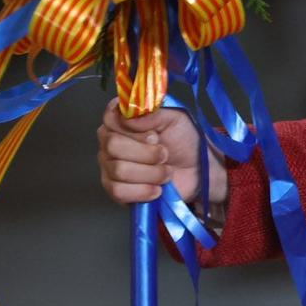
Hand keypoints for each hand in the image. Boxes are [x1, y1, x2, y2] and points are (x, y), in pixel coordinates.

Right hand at [96, 99, 228, 209]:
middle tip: (165, 154)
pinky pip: (118, 191)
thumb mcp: (174, 118)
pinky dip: (143, 191)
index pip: (110, 118)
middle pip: (112, 145)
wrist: (196, 170)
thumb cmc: (182, 141)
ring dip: (151, 173)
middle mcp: (110, 141)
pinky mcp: (115, 190)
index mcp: (121, 119)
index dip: (134, 129)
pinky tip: (157, 189)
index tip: (155, 135)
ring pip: (118, 170)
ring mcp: (109, 166)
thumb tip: (128, 117)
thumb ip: (151, 114)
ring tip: (166, 172)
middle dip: (146, 153)